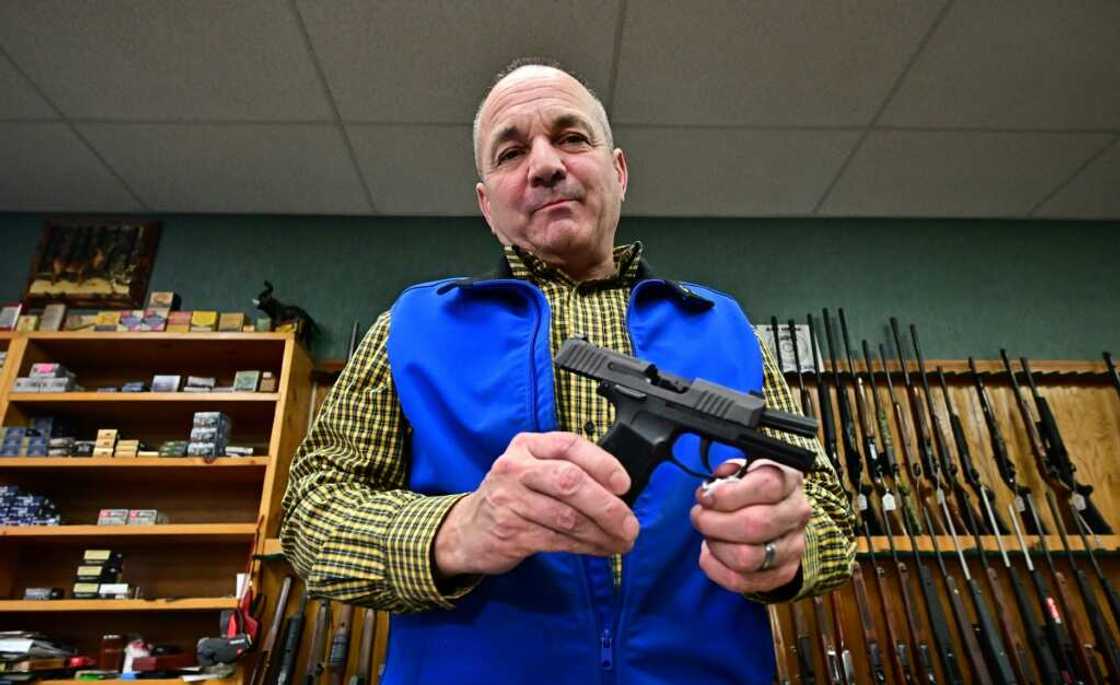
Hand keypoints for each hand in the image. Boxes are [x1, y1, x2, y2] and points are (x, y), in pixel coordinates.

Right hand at [433, 431, 639, 576]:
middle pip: (570, 481)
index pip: (569, 445)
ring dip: (601, 533)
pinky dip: (585, 546)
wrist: (467, 530)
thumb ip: (568, 471)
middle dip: (606, 506)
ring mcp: (510, 499)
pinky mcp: (510, 531)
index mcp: (527, 445)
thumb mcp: (533, 472)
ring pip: (567, 516)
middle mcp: (516, 468)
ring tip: (622, 541)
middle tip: (630, 525)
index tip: (625, 485)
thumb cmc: (513, 498)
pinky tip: (601, 549)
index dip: (602, 463)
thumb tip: (620, 492)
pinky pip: (557, 539)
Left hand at [690, 459, 811, 593]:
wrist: (777, 519)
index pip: (767, 486)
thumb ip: (726, 474)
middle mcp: (797, 513)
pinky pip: (742, 581)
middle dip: (714, 523)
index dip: (728, 494)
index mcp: (789, 480)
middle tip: (698, 517)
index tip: (705, 497)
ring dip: (716, 546)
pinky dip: (716, 569)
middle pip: (755, 525)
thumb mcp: (742, 471)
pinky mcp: (783, 573)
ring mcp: (794, 546)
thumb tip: (710, 491)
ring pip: (747, 557)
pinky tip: (709, 554)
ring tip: (709, 535)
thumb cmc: (751, 491)